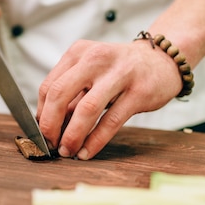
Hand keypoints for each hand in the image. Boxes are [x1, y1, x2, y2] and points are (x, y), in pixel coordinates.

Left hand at [36, 39, 182, 159]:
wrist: (163, 61)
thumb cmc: (121, 70)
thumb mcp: (92, 72)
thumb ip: (72, 94)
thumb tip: (49, 124)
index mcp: (79, 52)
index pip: (49, 85)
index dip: (41, 113)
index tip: (42, 133)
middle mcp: (96, 59)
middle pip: (60, 94)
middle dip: (50, 124)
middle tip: (50, 144)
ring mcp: (119, 74)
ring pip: (86, 109)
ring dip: (72, 135)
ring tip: (67, 151)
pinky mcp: (138, 92)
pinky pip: (111, 121)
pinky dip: (95, 141)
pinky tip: (87, 152)